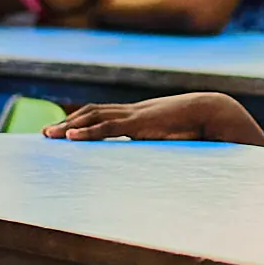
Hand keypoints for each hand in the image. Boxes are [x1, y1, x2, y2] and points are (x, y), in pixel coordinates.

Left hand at [43, 92, 263, 144]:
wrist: (215, 112)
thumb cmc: (202, 127)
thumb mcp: (177, 136)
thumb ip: (164, 142)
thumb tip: (164, 152)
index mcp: (142, 114)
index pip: (105, 113)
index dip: (84, 120)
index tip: (67, 130)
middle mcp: (135, 111)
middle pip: (93, 112)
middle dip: (69, 122)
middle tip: (48, 133)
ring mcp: (136, 115)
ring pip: (94, 116)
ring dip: (70, 126)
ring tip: (51, 135)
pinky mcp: (140, 123)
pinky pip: (108, 127)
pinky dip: (87, 131)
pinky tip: (71, 137)